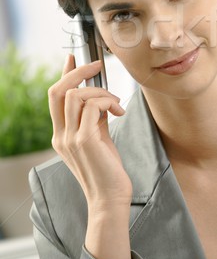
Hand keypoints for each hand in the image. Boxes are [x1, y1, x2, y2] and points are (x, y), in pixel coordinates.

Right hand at [49, 54, 132, 209]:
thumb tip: (100, 98)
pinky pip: (93, 106)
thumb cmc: (107, 170)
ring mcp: (70, 138)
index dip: (64, 75)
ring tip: (116, 103)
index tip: (74, 59)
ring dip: (100, 91)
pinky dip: (108, 102)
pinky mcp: (84, 140)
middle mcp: (60, 136)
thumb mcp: (98, 139)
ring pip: (75, 95)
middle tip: (97, 66)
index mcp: (61, 135)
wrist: (110, 199)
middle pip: (57, 91)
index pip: (55, 98)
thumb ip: (94, 119)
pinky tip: (119, 111)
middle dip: (78, 72)